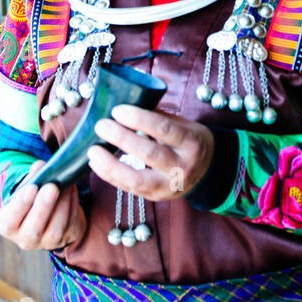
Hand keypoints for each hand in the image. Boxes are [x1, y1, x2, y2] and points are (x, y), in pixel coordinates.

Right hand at [0, 159, 86, 250]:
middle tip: (52, 187)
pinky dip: (72, 206)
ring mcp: (45, 243)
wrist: (47, 216)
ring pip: (55, 229)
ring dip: (62, 205)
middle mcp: (24, 239)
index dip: (20, 205)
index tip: (31, 188)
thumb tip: (40, 167)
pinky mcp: (64, 240)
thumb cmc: (31, 200)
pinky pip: (69, 225)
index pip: (9, 221)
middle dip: (43, 207)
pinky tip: (72, 190)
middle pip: (33, 229)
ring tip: (66, 185)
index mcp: (8, 226)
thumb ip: (30, 178)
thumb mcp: (25, 190)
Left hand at [87, 104, 214, 201]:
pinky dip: (110, 176)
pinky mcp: (156, 197)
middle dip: (122, 139)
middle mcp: (182, 166)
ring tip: (93, 150)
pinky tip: (97, 163)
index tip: (118, 110)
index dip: (139, 119)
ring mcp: (169, 185)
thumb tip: (126, 103)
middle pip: (150, 153)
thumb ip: (157, 117)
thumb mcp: (183, 125)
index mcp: (191, 142)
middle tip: (101, 125)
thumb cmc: (189, 141)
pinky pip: (130, 188)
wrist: (208, 170)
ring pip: (137, 179)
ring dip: (111, 165)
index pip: (164, 129)